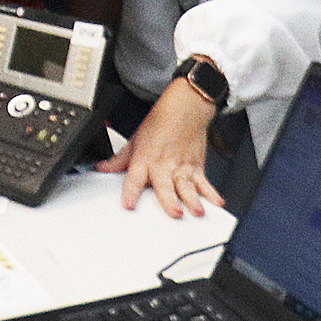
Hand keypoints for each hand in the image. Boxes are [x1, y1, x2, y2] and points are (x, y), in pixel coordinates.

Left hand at [96, 82, 224, 218]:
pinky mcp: (196, 167)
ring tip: (197, 211)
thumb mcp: (135, 139)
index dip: (131, 192)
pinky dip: (212, 193)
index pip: (135, 178)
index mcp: (145, 159)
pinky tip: (217, 202)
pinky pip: (204, 183)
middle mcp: (164, 165)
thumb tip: (103, 168)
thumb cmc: (160, 122)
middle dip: (170, 200)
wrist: (185, 107)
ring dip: (193, 199)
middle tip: (174, 213)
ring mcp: (182, 167)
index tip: (130, 205)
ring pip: (187, 186)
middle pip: (165, 186)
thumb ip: (119, 159)